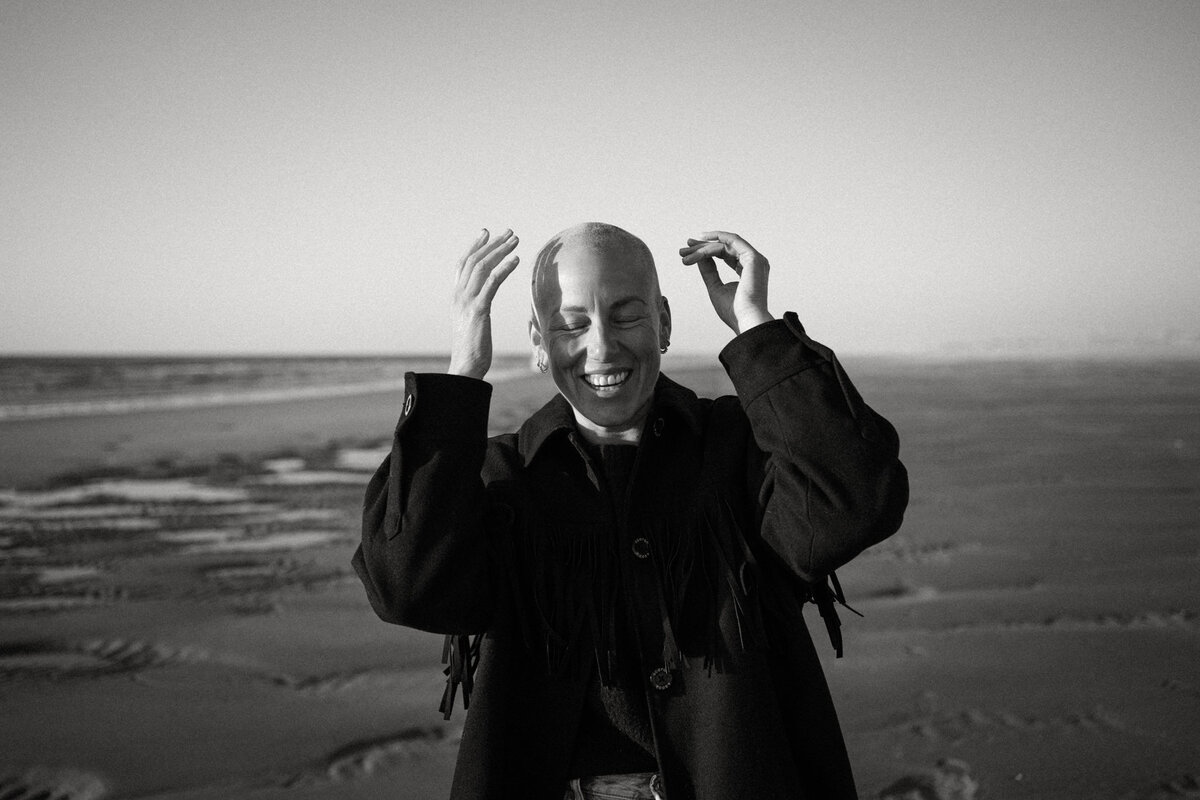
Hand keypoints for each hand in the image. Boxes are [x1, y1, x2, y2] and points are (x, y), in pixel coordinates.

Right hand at [448, 228, 519, 378]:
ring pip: (482, 267)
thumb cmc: (472, 349)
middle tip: (509, 232)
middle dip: (493, 243)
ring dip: (500, 251)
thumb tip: (483, 302)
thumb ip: (475, 308)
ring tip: (515, 241)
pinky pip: (492, 283)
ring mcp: (467, 302)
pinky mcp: (479, 310)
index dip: (475, 247)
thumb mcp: (472, 323)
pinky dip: (504, 269)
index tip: (487, 233)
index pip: (463, 264)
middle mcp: (459, 295)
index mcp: (457, 297)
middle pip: (474, 260)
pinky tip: (515, 261)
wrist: (465, 367)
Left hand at [679, 230, 773, 333]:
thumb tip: (700, 256)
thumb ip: (709, 271)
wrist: (746, 320)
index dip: (706, 251)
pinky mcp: (753, 258)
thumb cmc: (733, 311)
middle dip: (702, 246)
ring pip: (726, 244)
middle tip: (684, 248)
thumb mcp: (715, 287)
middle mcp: (753, 263)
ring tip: (687, 252)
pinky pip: (731, 243)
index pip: (726, 254)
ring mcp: (755, 259)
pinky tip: (702, 240)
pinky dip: (716, 240)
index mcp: (747, 270)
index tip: (688, 252)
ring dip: (704, 246)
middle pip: (725, 247)